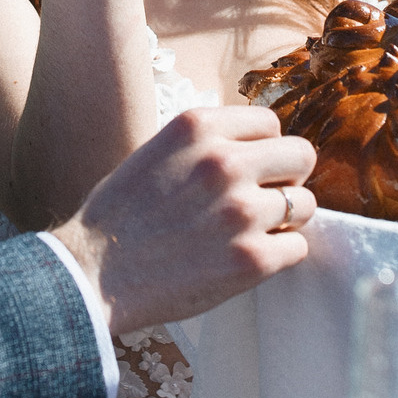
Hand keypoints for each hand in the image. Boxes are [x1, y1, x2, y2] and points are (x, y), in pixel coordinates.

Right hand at [56, 107, 317, 339]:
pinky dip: (279, 255)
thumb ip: (206, 144)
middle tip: (264, 200)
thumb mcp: (156, 151)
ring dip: (285, 220)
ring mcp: (241, 210)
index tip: (251, 170)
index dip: (264, 149)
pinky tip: (247, 259)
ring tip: (250, 233)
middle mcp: (224, 161)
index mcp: (198, 127)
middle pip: (301, 155)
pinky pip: (297, 247)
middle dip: (287, 178)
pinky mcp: (251, 259)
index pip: (270, 123)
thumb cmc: (119, 217)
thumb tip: (258, 147)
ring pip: (305, 204)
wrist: (92, 275)